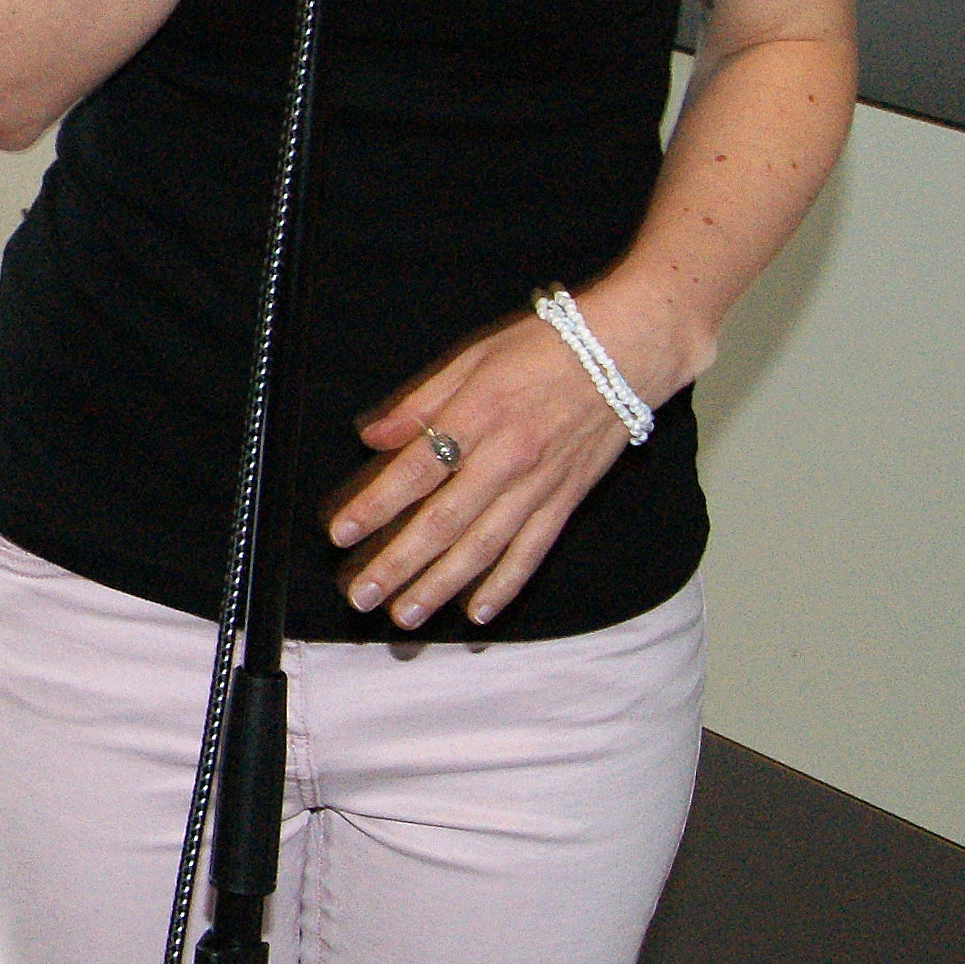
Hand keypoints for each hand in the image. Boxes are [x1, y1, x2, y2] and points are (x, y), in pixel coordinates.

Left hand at [330, 299, 664, 627]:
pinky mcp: (566, 501)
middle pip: (443, 522)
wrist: (624, 353)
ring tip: (404, 616)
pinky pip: (531, 551)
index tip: (340, 534)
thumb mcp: (471, 358)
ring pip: (482, 548)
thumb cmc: (542, 348)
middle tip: (361, 596)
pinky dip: (505, 585)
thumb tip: (371, 436)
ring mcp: (539, 486)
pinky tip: (478, 612)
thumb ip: (419, 402)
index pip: (415, 471)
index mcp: (477, 418)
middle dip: (398, 564)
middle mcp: (507, 460)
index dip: (375, 506)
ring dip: (440, 586)